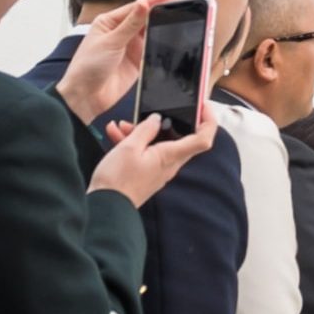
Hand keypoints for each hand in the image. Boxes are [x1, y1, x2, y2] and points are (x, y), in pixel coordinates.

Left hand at [55, 0, 173, 127]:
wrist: (86, 97)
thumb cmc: (86, 67)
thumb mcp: (110, 41)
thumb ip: (130, 24)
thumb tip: (144, 3)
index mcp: (109, 22)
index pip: (135, 7)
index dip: (154, 0)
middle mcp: (120, 33)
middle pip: (145, 19)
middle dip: (160, 14)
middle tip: (178, 8)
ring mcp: (129, 47)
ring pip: (151, 33)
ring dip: (161, 30)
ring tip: (176, 23)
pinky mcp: (137, 61)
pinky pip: (153, 50)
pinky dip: (160, 46)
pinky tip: (168, 42)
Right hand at [88, 111, 218, 209]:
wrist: (105, 208)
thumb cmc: (117, 180)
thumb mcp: (129, 148)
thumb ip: (145, 130)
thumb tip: (157, 119)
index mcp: (171, 155)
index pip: (203, 139)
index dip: (208, 120)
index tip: (203, 106)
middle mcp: (170, 164)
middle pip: (179, 137)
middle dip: (165, 121)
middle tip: (150, 112)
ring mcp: (158, 169)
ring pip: (158, 143)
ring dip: (142, 132)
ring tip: (122, 124)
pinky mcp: (146, 174)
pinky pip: (146, 153)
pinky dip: (134, 143)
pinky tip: (116, 134)